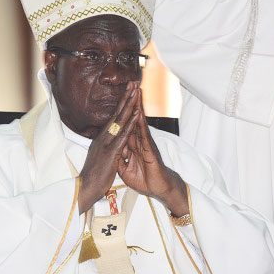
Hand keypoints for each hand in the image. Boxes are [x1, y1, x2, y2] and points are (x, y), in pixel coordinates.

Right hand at [78, 82, 140, 213]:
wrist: (85, 188)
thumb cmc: (93, 175)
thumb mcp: (100, 157)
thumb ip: (105, 147)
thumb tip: (107, 142)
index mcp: (102, 138)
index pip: (113, 117)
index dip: (121, 103)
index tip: (128, 91)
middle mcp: (103, 137)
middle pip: (117, 113)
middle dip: (126, 97)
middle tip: (134, 83)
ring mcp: (106, 143)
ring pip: (120, 120)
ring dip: (129, 105)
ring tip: (136, 92)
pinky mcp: (110, 152)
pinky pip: (122, 136)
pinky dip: (130, 124)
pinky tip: (136, 116)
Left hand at [117, 88, 188, 217]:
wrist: (157, 189)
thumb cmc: (144, 179)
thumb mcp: (125, 169)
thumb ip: (120, 159)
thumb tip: (115, 153)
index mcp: (132, 144)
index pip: (126, 123)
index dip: (122, 110)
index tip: (119, 97)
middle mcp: (139, 140)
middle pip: (134, 117)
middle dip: (132, 101)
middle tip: (131, 84)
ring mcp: (145, 144)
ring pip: (140, 122)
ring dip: (139, 106)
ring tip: (137, 91)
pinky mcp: (150, 150)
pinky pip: (145, 135)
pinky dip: (142, 124)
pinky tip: (140, 113)